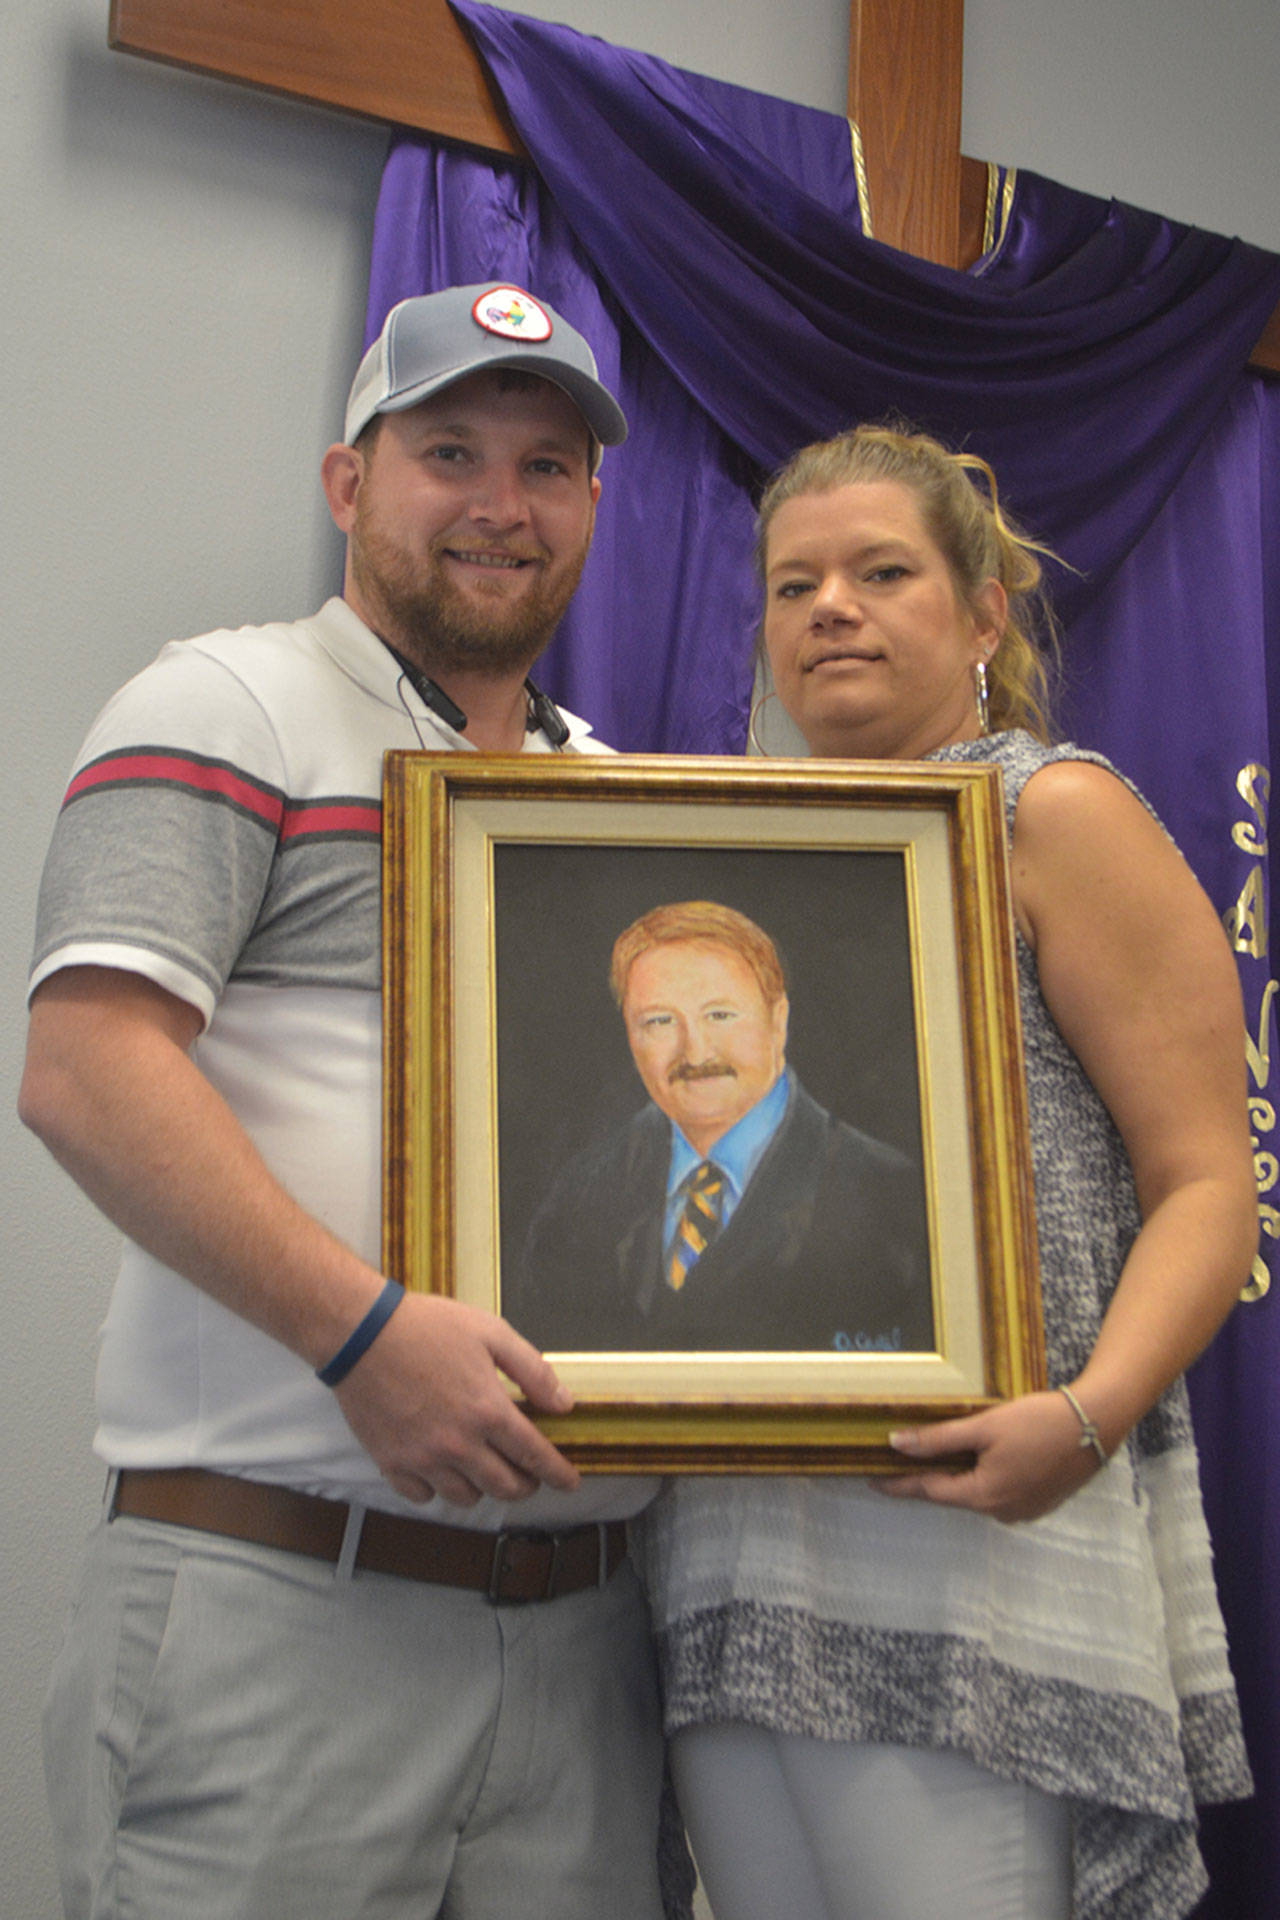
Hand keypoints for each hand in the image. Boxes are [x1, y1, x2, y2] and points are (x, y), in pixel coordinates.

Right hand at [333, 1291, 580, 1507]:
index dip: (558, 1474)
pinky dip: (438, 1489)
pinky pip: (423, 1496)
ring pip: (466, 1498)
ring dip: (484, 1489)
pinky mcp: (392, 1462)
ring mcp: (424, 1458)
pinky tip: (442, 1469)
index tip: (570, 1482)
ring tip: (485, 1468)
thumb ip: (532, 1371)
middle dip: (526, 1486)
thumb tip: (563, 1404)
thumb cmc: (426, 1327)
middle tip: (529, 1475)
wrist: (361, 1334)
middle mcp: (459, 1444)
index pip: (535, 1456)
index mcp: (488, 1411)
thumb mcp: (491, 1333)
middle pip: (505, 1487)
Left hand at [879, 1390, 1105, 1522]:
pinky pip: (999, 1490)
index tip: (871, 1480)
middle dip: (929, 1477)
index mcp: (985, 1496)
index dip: (899, 1484)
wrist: (1096, 1425)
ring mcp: (1023, 1509)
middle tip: (901, 1462)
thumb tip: (897, 1445)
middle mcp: (1002, 1511)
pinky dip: (984, 1476)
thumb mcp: (984, 1426)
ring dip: (960, 1475)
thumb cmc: (1039, 1422)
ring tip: (939, 1454)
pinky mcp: (1038, 1501)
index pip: (930, 1491)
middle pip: (954, 1493)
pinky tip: (980, 1456)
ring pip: (978, 1492)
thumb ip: (939, 1439)